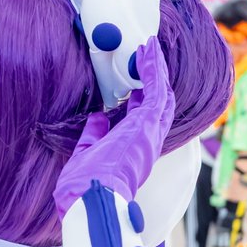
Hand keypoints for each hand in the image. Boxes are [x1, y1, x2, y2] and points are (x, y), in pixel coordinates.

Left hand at [53, 37, 174, 220]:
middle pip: (158, 106)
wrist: (89, 199)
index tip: (135, 85)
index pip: (143, 121)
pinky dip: (153, 70)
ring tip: (150, 48)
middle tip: (148, 57)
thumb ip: (94, 136)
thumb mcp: (86, 156)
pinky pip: (155, 90)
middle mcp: (146, 143)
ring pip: (161, 95)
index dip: (141, 100)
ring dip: (156, 70)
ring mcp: (148, 134)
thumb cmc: (84, 188)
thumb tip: (98, 118)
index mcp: (132, 152)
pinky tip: (149, 51)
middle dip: (155, 80)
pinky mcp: (146, 124)